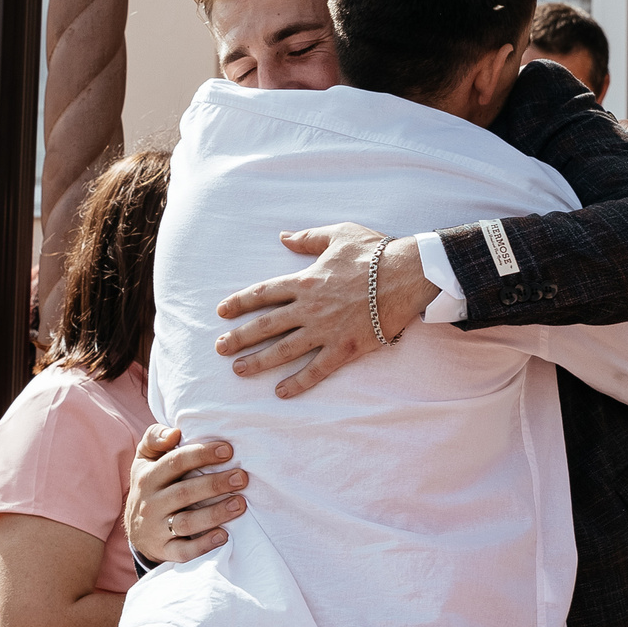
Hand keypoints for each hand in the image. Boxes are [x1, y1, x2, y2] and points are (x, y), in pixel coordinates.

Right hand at [124, 425, 248, 564]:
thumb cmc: (151, 486)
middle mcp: (150, 503)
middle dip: (215, 484)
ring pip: (186, 522)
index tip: (228, 450)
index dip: (202, 454)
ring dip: (215, 513)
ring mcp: (156, 529)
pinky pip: (184, 551)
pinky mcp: (164, 550)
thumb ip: (155, 438)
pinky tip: (225, 535)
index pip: (175, 462)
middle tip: (242, 478)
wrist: (135, 529)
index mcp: (148, 477)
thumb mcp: (145, 459)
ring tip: (240, 504)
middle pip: (184, 492)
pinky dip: (204, 545)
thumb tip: (174, 433)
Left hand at [213, 224, 438, 398]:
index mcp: (305, 280)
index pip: (263, 293)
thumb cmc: (375, 252)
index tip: (222, 311)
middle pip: (266, 325)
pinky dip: (299, 382)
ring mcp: (326, 329)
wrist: (407, 274)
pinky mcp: (346, 347)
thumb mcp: (338, 235)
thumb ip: (308, 239)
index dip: (240, 302)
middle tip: (220, 348)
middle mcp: (310, 307)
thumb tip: (284, 237)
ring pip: (285, 349)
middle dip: (240, 337)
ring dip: (259, 361)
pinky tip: (281, 391)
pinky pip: (317, 369)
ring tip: (239, 370)